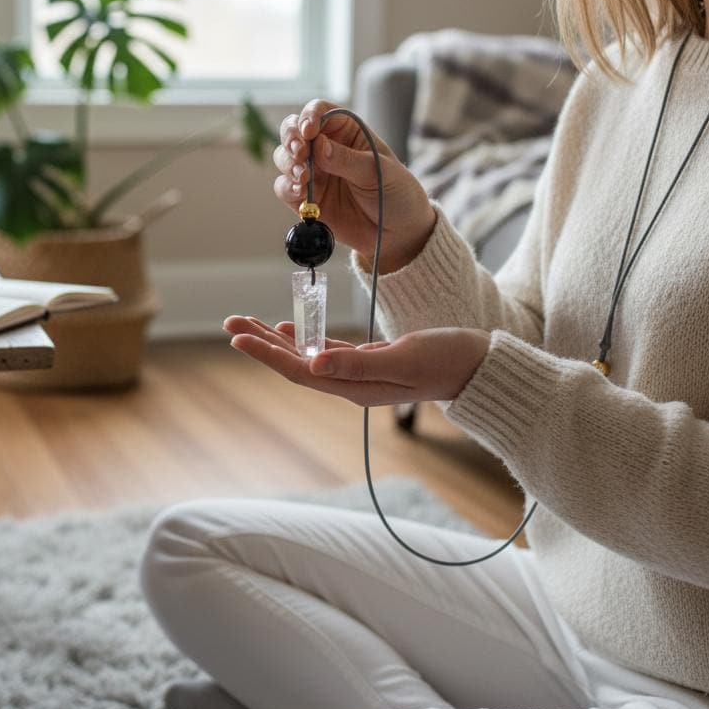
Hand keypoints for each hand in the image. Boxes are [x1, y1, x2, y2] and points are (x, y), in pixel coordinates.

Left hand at [223, 315, 489, 405]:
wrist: (479, 367)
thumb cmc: (447, 361)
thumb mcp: (403, 359)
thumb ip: (358, 363)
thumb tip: (313, 364)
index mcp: (354, 387)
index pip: (299, 370)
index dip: (266, 354)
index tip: (238, 336)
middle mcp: (350, 384)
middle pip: (295, 362)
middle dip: (260, 342)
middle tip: (230, 322)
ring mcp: (358, 374)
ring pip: (306, 355)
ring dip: (275, 339)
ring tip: (247, 323)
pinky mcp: (370, 361)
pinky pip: (326, 351)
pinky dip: (304, 338)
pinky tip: (288, 327)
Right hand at [274, 99, 436, 273]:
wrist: (398, 232)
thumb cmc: (396, 193)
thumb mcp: (378, 172)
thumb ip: (347, 159)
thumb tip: (319, 146)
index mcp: (347, 131)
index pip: (320, 111)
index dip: (310, 116)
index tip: (309, 131)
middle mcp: (325, 148)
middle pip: (294, 130)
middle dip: (291, 138)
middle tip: (299, 153)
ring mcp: (314, 173)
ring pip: (285, 158)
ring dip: (288, 164)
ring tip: (303, 177)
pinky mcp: (306, 198)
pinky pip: (285, 188)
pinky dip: (287, 188)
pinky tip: (300, 192)